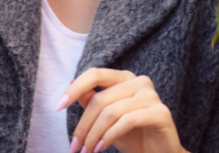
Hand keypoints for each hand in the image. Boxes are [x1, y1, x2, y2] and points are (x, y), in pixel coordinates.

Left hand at [57, 68, 187, 152]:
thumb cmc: (133, 136)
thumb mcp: (106, 119)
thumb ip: (92, 101)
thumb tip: (71, 84)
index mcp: (125, 78)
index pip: (95, 73)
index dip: (75, 88)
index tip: (58, 107)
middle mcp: (140, 81)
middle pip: (100, 99)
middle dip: (83, 126)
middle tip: (74, 147)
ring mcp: (152, 95)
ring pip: (111, 112)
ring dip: (94, 135)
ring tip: (87, 151)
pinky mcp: (160, 112)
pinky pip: (126, 121)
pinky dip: (109, 137)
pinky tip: (100, 149)